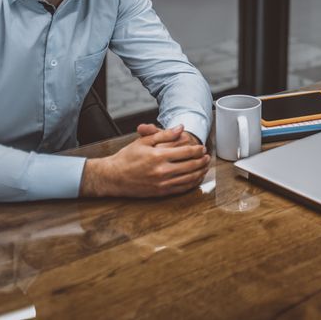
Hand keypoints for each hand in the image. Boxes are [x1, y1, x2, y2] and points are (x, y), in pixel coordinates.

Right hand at [81, 125, 209, 197]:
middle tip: (208, 156)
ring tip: (205, 166)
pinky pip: (181, 189)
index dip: (197, 149)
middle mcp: (162, 171)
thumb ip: (164, 134)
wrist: (112, 177)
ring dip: (200, 172)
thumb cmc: (127, 158)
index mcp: (159, 156)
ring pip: (189, 178)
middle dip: (202, 161)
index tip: (202, 147)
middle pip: (191, 165)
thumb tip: (181, 128)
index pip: (186, 152)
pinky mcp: (160, 192)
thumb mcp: (144, 141)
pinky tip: (196, 179)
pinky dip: (192, 184)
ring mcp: (162, 183)